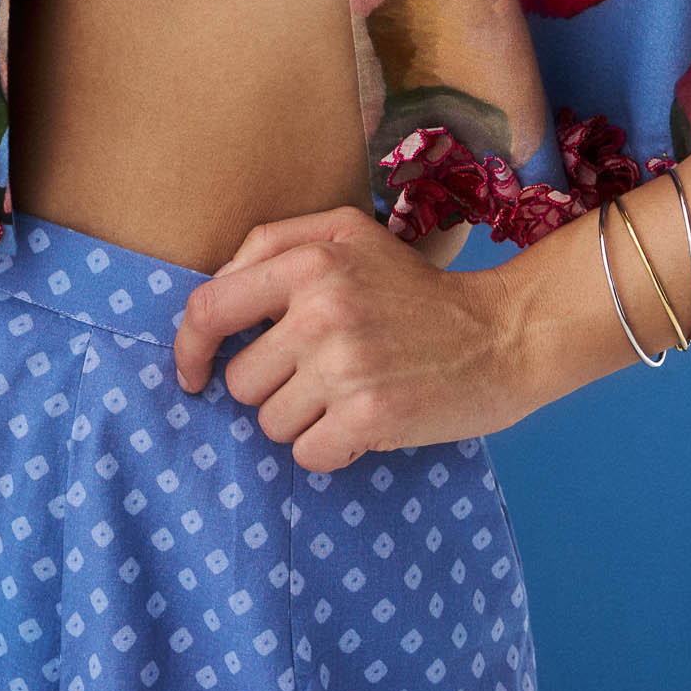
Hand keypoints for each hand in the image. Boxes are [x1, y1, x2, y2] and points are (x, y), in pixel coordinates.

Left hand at [172, 204, 533, 471]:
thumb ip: (274, 247)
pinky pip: (306, 453)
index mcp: (310, 260)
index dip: (188, 349)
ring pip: (269, 422)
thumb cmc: (415, 289)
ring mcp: (345, 365)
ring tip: (349, 393)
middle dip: (272, 387)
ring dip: (302, 419)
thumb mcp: (348, 237)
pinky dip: (330, 449)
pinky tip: (363, 422)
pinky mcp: (369, 416)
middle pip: (240, 380)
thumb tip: (210, 299)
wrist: (502, 334)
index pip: (208, 308)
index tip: (194, 374)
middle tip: (324, 373)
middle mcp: (321, 310)